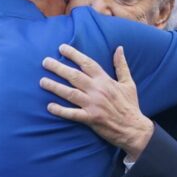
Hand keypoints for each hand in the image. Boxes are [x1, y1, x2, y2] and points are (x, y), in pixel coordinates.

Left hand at [41, 45, 153, 160]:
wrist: (134, 129)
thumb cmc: (130, 105)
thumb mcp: (129, 83)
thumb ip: (121, 65)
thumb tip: (119, 48)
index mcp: (105, 80)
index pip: (87, 63)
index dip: (74, 55)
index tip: (61, 48)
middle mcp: (97, 90)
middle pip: (75, 76)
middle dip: (58, 68)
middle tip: (45, 61)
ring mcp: (93, 105)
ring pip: (70, 93)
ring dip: (55, 87)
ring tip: (42, 81)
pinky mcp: (91, 119)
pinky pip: (72, 114)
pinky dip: (61, 110)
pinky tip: (49, 106)